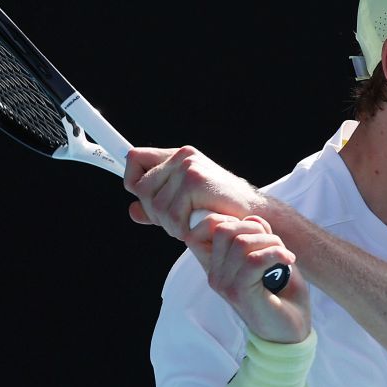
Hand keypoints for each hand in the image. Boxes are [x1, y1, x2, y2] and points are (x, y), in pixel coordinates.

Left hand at [124, 146, 258, 241]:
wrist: (254, 214)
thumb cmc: (222, 209)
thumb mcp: (184, 206)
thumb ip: (157, 208)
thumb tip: (133, 211)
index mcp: (177, 157)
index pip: (136, 159)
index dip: (132, 180)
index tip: (140, 198)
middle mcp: (181, 157)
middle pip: (141, 188)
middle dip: (154, 213)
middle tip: (176, 223)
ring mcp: (188, 167)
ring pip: (155, 205)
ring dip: (169, 225)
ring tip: (188, 226)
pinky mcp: (195, 181)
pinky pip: (172, 214)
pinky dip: (181, 229)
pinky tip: (195, 228)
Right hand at [188, 213, 310, 343]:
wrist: (290, 333)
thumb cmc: (281, 295)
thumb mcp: (268, 257)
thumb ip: (258, 237)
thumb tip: (253, 218)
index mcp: (217, 265)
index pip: (205, 227)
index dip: (231, 218)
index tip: (258, 231)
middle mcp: (215, 274)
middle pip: (223, 228)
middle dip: (255, 228)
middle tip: (276, 244)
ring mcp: (224, 284)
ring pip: (241, 242)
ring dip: (271, 243)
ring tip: (285, 255)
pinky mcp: (239, 293)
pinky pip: (254, 260)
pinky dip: (276, 254)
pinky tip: (289, 261)